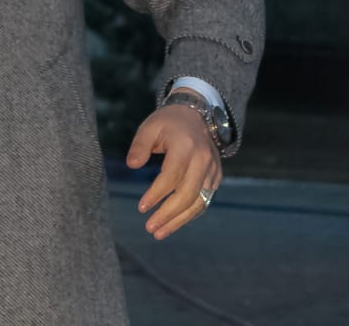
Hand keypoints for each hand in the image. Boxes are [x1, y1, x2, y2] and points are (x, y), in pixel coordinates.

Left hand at [125, 96, 221, 239]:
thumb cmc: (169, 123)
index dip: (157, 194)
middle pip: (188, 193)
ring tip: (159, 232)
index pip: (172, 175)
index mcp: (186, 146)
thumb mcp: (149, 127)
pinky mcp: (216, 177)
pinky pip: (204, 200)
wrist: (197, 114)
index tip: (141, 208)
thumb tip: (132, 166)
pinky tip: (173, 222)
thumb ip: (139, 146)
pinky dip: (189, 214)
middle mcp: (203, 159)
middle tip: (150, 228)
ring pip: (199, 202)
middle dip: (168, 214)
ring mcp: (212, 170)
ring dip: (179, 220)